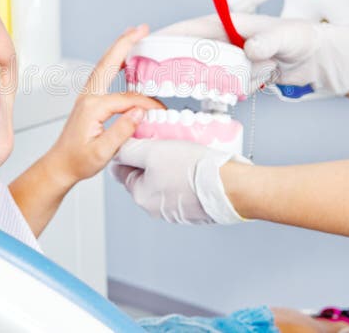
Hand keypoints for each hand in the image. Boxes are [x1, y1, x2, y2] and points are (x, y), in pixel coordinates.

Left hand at [46, 25, 164, 185]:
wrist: (61, 165)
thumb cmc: (79, 161)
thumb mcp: (103, 151)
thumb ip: (122, 130)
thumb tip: (140, 111)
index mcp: (93, 107)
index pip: (127, 99)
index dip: (147, 104)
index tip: (160, 113)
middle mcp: (88, 96)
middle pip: (109, 63)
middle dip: (126, 43)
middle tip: (142, 28)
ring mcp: (87, 96)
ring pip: (105, 65)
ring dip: (119, 48)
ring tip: (133, 34)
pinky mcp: (89, 99)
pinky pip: (103, 74)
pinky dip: (114, 61)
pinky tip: (122, 59)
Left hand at [111, 138, 250, 223]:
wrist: (230, 186)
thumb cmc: (192, 169)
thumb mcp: (153, 151)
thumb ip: (130, 150)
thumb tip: (118, 148)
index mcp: (140, 195)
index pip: (122, 169)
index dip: (130, 150)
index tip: (140, 138)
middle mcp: (154, 207)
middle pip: (143, 175)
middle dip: (151, 158)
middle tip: (164, 142)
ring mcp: (174, 210)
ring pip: (164, 180)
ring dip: (169, 166)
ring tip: (182, 151)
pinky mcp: (193, 209)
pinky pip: (182, 187)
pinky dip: (185, 175)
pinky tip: (195, 164)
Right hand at [156, 14, 348, 96]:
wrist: (316, 58)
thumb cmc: (302, 38)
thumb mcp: (287, 36)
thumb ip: (268, 40)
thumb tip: (250, 47)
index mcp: (229, 24)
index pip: (191, 28)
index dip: (166, 37)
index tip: (145, 46)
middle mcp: (223, 39)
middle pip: (185, 48)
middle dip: (163, 58)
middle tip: (141, 73)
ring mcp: (227, 57)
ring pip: (194, 66)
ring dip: (177, 76)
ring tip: (156, 89)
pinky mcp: (234, 73)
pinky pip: (210, 80)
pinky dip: (198, 89)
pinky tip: (187, 101)